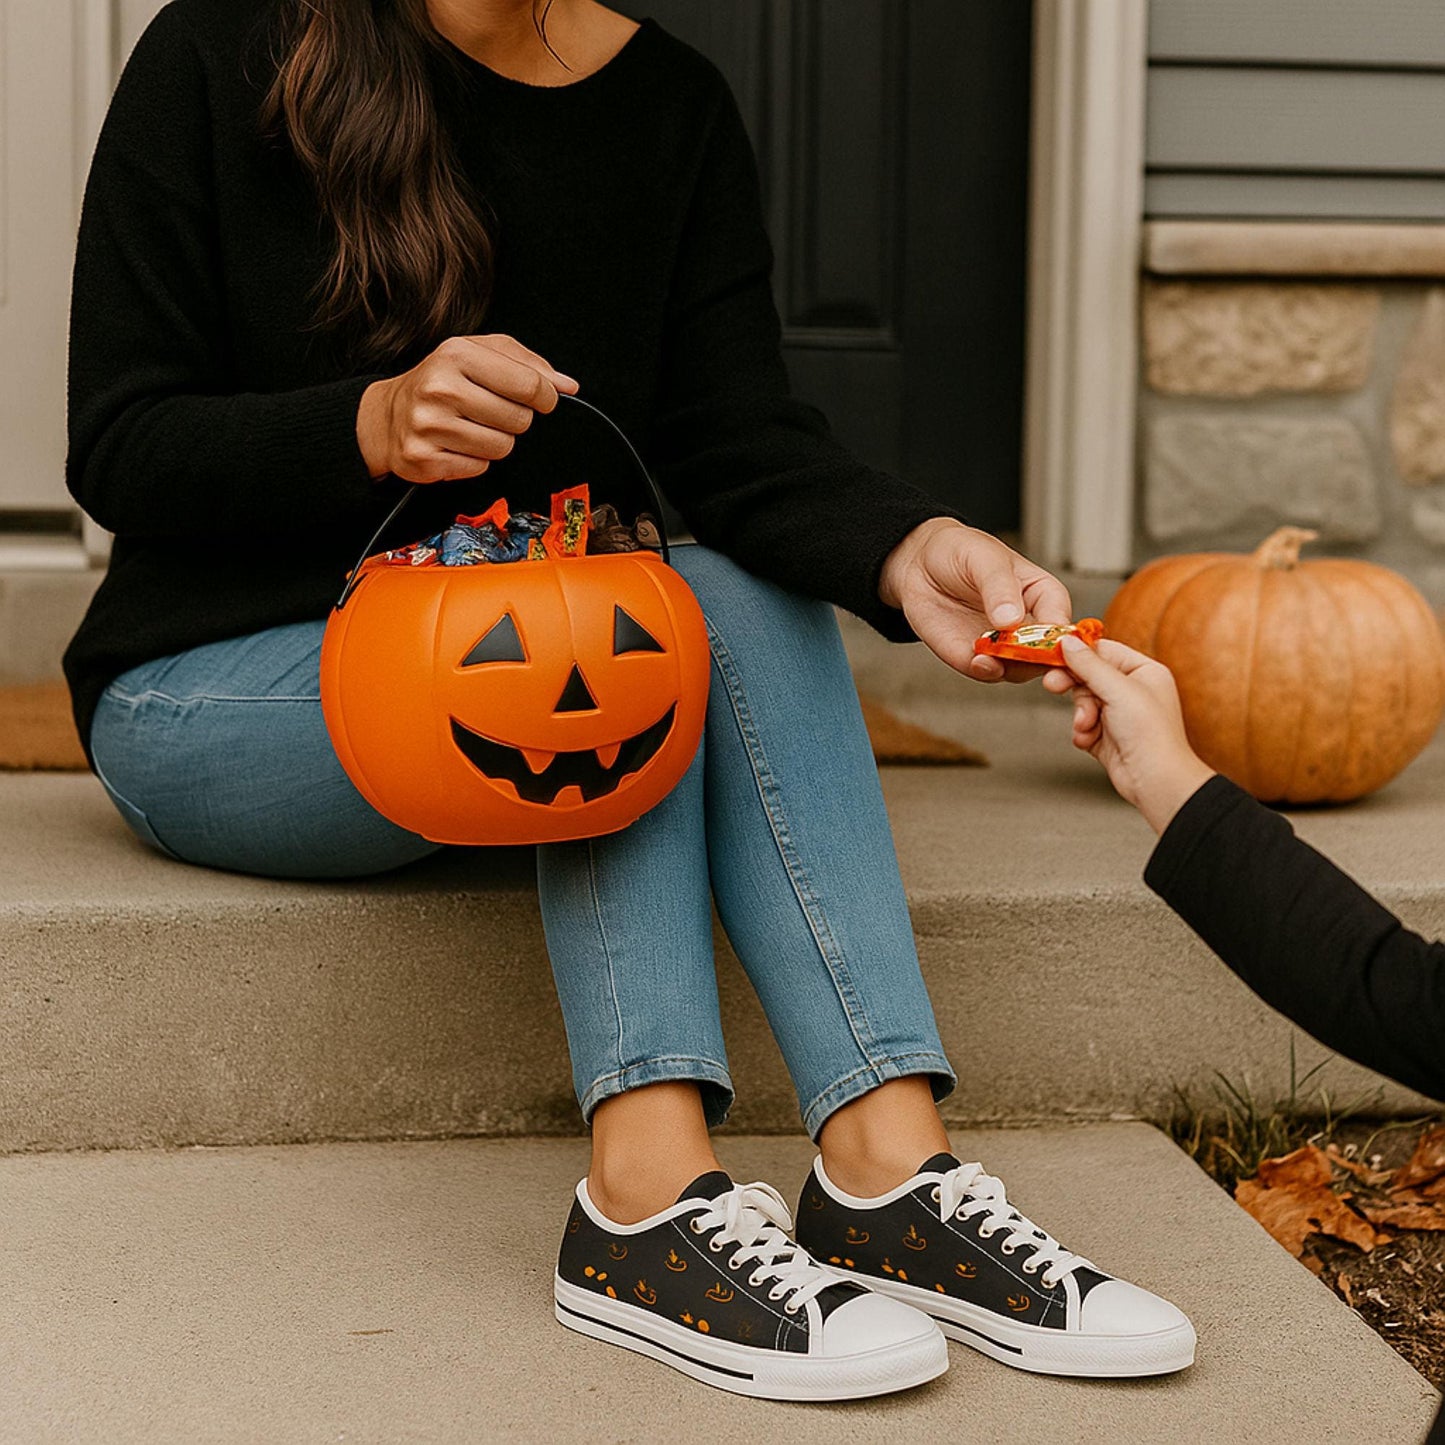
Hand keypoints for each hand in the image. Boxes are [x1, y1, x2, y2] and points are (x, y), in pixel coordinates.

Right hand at [356, 334, 578, 482]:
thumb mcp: (480, 354)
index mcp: (456, 354)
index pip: (528, 384)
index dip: (545, 396)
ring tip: (472, 426)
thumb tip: (568, 385)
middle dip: (515, 419)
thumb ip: (528, 364)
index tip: (542, 399)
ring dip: (496, 441)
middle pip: (519, 420)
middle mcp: (439, 388)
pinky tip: (456, 444)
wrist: (387, 415)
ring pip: (502, 447)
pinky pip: (479, 468)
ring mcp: (429, 426)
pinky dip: (474, 460)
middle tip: (492, 411)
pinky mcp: (424, 459)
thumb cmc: (441, 381)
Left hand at [878, 518, 1073, 681]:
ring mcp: (1004, 645)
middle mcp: (1029, 625)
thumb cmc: (960, 551)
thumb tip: (1011, 619)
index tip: (1054, 644)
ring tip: (997, 655)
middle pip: (1050, 654)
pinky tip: (980, 660)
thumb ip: (999, 587)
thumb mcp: (983, 558)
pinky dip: (988, 670)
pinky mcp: (978, 657)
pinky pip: (990, 672)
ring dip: (1014, 668)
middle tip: (1035, 664)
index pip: (1062, 621)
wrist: (919, 565)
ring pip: (1024, 669)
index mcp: (1044, 595)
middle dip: (1047, 664)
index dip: (1063, 637)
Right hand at [1054, 636, 1215, 832]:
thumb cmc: (1151, 735)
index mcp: (1144, 672)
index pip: (1104, 651)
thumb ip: (1089, 665)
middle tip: (1053, 684)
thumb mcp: (1118, 690)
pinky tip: (1090, 740)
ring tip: (1088, 726)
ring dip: (1081, 714)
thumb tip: (1069, 642)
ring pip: (1083, 702)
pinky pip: (1083, 725)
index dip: (1079, 652)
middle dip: (1075, 687)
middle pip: (1089, 676)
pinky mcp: (1107, 736)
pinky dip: (1082, 732)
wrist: (1155, 781)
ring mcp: (1119, 714)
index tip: (1053, 652)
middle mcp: (1132, 691)